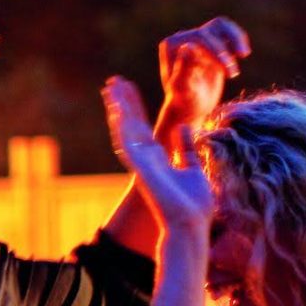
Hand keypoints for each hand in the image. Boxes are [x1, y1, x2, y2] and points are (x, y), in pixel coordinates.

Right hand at [104, 78, 213, 232]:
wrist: (191, 224)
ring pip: (125, 130)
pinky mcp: (141, 169)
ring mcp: (141, 163)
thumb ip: (186, 148)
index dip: (135, 106)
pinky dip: (121, 126)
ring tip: (111, 87)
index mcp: (157, 157)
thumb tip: (183, 127)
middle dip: (123, 102)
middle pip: (131, 124)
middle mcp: (145, 158)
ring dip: (118, 108)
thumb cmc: (194, 204)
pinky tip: (116, 109)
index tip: (128, 87)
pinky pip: (127, 144)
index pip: (143, 126)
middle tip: (114, 81)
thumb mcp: (193, 167)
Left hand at [155, 16, 250, 128]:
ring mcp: (196, 38)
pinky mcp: (210, 42)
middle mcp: (182, 38)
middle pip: (210, 32)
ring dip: (235, 37)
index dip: (215, 51)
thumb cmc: (185, 103)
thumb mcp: (185, 90)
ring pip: (220, 26)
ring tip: (244, 54)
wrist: (191, 110)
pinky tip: (242, 54)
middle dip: (224, 52)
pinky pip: (227, 32)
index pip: (197, 39)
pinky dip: (237, 39)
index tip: (226, 70)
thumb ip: (184, 70)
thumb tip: (187, 47)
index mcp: (171, 45)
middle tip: (233, 74)